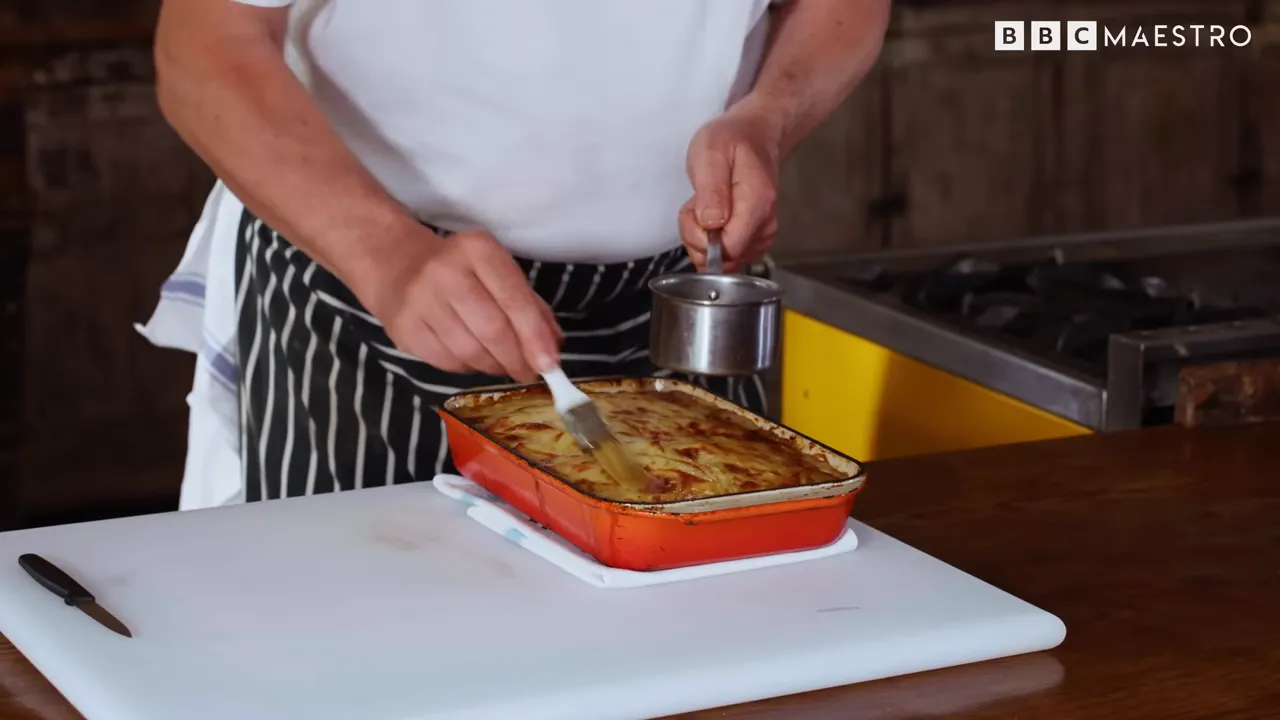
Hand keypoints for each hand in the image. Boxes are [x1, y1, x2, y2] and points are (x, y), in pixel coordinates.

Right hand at [364, 229, 562, 382]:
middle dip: (517, 359)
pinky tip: (474, 359)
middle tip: (529, 372)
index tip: (550, 365)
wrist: (396, 264)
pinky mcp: (405, 329)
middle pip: (492, 330)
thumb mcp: (497, 271)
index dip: (534, 337)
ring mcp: (420, 302)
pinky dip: (469, 368)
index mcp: (477, 251)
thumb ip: (529, 306)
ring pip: (470, 352)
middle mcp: (445, 273)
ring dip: (494, 367)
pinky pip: (447, 362)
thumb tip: (552, 348)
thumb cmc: (460, 270)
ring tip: (503, 365)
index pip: (514, 299)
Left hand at [680, 103, 782, 272]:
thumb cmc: (731, 141)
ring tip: (707, 205)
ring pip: (723, 261)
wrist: (755, 135)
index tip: (695, 209)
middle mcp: (765, 226)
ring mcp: (763, 236)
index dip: (702, 238)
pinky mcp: (756, 240)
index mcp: (757, 204)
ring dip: (704, 239)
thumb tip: (712, 226)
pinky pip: (728, 257)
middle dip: (699, 238)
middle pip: (724, 259)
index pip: (728, 248)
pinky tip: (714, 217)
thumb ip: (711, 191)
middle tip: (698, 203)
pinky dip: (713, 241)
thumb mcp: (711, 153)